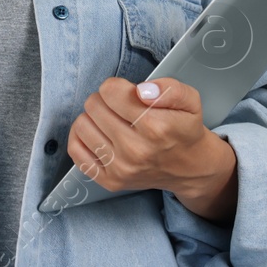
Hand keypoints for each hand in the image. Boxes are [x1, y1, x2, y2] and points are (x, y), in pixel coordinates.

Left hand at [66, 77, 238, 222]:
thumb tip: (142, 91)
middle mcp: (136, 150)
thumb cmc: (185, 130)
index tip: (127, 93)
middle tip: (120, 107)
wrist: (190, 168)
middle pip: (93, 105)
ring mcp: (121, 168)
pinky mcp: (109, 181)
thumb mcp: (190, 100)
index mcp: (156, 127)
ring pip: (81, 125)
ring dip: (93, 117)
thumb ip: (170, 88)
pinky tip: (97, 133)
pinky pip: (76, 150)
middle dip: (105, 100)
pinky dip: (81, 136)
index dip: (117, 86)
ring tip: (111, 120)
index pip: (110, 91)